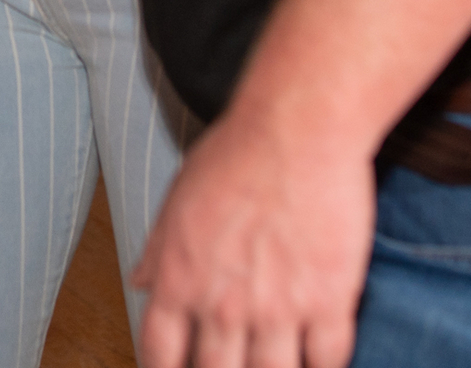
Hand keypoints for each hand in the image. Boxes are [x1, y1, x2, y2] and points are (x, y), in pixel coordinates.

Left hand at [132, 108, 373, 367]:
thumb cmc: (238, 150)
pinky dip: (323, 365)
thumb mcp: (179, 196)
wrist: (298, 127)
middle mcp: (223, 304)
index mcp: (181, 279)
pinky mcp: (330, 300)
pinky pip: (327, 359)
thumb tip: (140, 280)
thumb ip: (159, 247)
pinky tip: (320, 357)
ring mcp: (278, 308)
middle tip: (233, 363)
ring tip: (276, 362)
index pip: (160, 353)